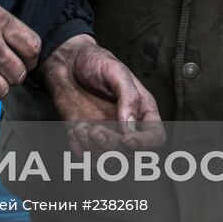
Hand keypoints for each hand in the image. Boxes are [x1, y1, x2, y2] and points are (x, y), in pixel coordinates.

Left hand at [42, 35, 163, 149]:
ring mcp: (106, 134)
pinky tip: (75, 129)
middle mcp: (126, 127)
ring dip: (94, 151)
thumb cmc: (95, 62)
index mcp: (142, 110)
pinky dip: (79, 150)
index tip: (127, 139)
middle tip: (95, 130)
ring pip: (107, 160)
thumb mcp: (116, 71)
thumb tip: (130, 127)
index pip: (155, 137)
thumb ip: (127, 97)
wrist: (67, 61)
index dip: (144, 143)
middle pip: (129, 153)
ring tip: (82, 129)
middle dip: (112, 147)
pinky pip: (86, 157)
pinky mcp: (85, 138)